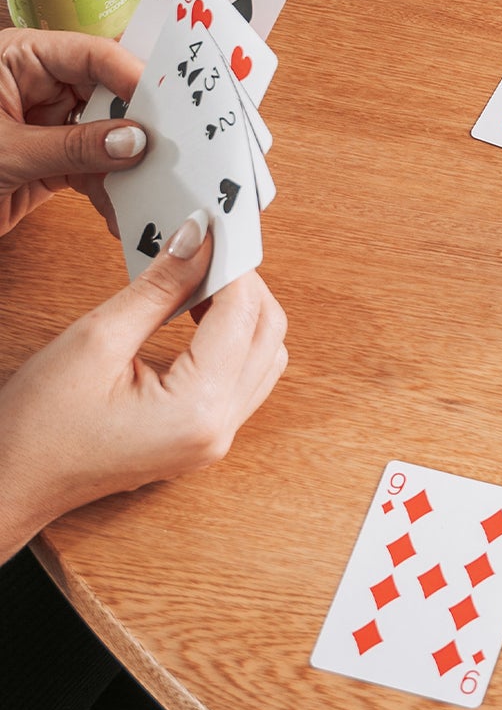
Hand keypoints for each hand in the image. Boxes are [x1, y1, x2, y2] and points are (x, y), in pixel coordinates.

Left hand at [0, 27, 146, 237]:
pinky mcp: (46, 165)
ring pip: (104, 137)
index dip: (130, 75)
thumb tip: (133, 140)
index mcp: (19, 59)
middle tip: (178, 141)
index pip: (90, 55)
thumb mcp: (6, 152)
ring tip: (160, 180)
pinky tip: (129, 209)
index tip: (167, 100)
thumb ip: (73, 146)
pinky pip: (90, 171)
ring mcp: (44, 127)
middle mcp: (36, 87)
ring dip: (128, 163)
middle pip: (105, 94)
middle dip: (138, 121)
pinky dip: (110, 192)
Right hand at [0, 210, 286, 557]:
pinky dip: (231, 342)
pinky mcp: (200, 440)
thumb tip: (199, 238)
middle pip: (268, 335)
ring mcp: (213, 441)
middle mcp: (218, 430)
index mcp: (198, 409)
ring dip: (241, 314)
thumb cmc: (39, 425)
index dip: (231, 263)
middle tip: (206, 249)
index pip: (243, 313)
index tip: (214, 227)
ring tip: (197, 280)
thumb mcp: (98, 338)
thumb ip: (159, 286)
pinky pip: (242, 381)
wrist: (11, 482)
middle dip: (244, 285)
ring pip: (262, 358)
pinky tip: (195, 316)